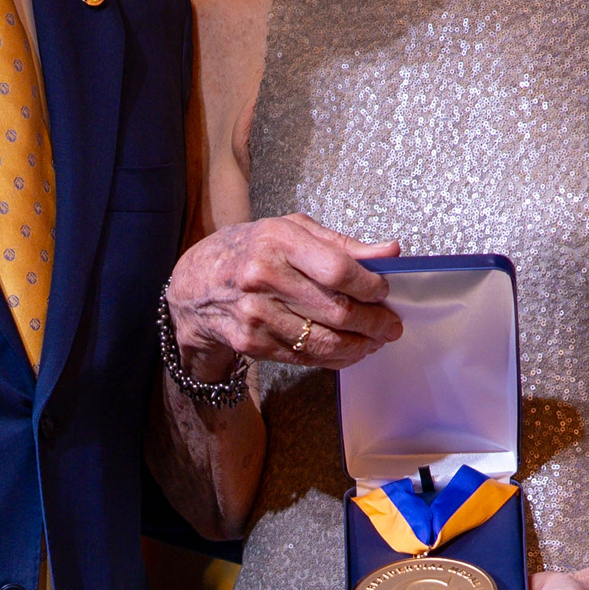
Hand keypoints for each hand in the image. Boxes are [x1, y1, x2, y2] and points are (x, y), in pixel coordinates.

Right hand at [167, 216, 400, 376]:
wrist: (197, 283)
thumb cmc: (251, 251)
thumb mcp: (292, 231)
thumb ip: (342, 244)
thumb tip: (389, 252)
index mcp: (278, 241)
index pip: (339, 270)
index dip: (371, 287)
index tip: (385, 293)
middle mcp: (263, 276)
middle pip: (336, 310)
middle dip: (373, 322)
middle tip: (390, 325)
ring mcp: (255, 314)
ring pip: (324, 341)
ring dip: (358, 346)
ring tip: (374, 341)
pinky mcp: (252, 343)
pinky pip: (305, 357)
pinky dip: (334, 358)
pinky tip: (348, 350)